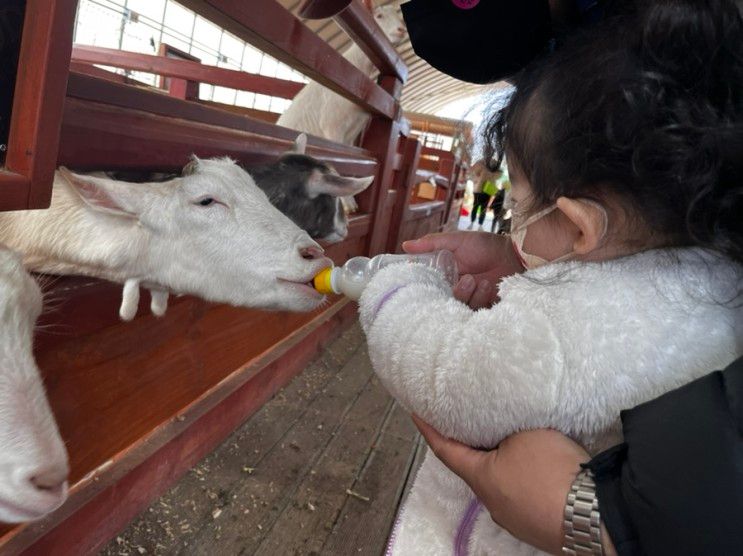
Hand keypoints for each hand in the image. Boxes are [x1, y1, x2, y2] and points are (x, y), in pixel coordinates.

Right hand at [403, 232, 522, 308]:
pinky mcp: (482, 308)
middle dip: (453, 292)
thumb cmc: (486, 246)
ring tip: (479, 280)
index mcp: (444, 275)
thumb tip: (405, 245)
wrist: (515, 255)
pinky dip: (480, 298)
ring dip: (468, 293)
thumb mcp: (457, 241)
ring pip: (457, 307)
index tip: (423, 285)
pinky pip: (474, 312)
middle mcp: (453, 289)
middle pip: (441, 301)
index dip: (424, 287)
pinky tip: (488, 286)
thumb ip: (432, 243)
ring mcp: (468, 300)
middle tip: (464, 280)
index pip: (428, 286)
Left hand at [412, 417, 615, 554]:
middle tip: (470, 421)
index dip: (430, 430)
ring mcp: (515, 519)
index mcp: (480, 479)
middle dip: (473, 445)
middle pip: (474, 468)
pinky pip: (521, 494)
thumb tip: (505, 438)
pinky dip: (520, 476)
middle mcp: (492, 503)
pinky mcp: (536, 525)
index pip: (445, 450)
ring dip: (500, 462)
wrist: (596, 515)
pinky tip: (536, 465)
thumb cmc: (551, 471)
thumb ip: (507, 430)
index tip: (417, 414)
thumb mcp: (525, 435)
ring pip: (500, 482)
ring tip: (509, 439)